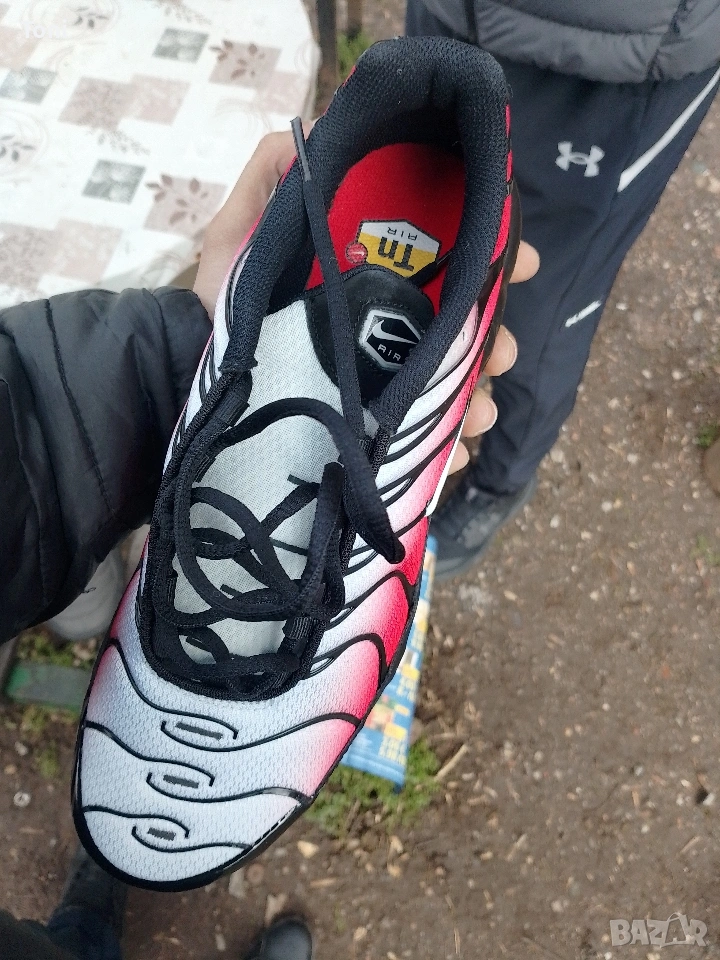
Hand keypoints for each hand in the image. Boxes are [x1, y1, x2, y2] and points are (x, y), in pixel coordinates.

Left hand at [193, 132, 539, 476]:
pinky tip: (450, 455)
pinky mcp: (363, 423)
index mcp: (372, 278)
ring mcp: (377, 377)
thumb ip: (270, 180)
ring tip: (478, 412)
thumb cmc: (215, 301)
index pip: (446, 262)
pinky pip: (414, 436)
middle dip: (493, 339)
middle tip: (500, 353)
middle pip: (459, 331)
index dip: (492, 258)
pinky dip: (439, 447)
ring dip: (475, 398)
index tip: (521, 264)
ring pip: (446, 386)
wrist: (189, 374)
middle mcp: (383, 326)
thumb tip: (320, 130)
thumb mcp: (239, 233)